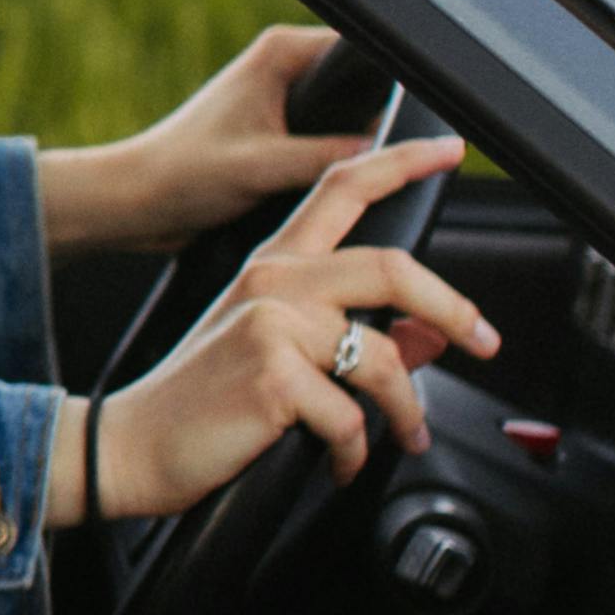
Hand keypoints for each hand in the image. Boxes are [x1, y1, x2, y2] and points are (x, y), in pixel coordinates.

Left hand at [37, 22, 387, 263]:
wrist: (136, 204)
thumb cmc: (181, 175)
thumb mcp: (263, 167)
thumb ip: (328, 157)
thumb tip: (387, 155)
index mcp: (281, 53)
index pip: (363, 50)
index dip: (398, 84)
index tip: (425, 117)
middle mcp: (285, 67)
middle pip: (365, 86)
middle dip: (384, 119)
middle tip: (406, 155)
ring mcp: (284, 100)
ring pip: (350, 117)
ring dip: (362, 143)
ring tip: (373, 173)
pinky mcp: (279, 133)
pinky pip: (331, 140)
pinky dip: (342, 160)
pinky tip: (350, 185)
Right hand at [79, 136, 495, 523]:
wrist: (131, 445)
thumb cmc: (200, 399)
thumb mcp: (275, 352)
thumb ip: (352, 335)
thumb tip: (429, 337)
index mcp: (273, 263)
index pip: (341, 188)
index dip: (401, 161)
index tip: (449, 149)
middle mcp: (274, 281)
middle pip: (392, 267)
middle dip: (454, 309)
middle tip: (484, 342)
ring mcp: (272, 325)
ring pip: (383, 359)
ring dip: (407, 411)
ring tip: (406, 437)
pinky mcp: (273, 376)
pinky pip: (353, 419)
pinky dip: (357, 454)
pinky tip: (341, 465)